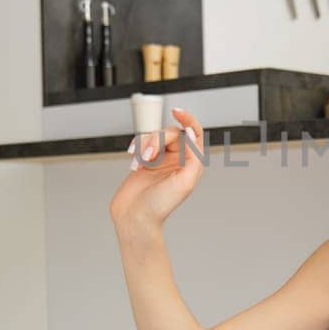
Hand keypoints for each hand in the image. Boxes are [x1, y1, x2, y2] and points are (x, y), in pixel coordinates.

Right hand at [109, 107, 205, 231]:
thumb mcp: (185, 182)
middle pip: (170, 133)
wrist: (135, 218)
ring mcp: (160, 160)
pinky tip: (134, 162)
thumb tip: (193, 133)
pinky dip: (136, 149)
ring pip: (154, 137)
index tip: (177, 111)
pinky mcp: (144, 161)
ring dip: (144, 146)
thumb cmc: (160, 206)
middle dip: (157, 140)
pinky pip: (141, 143)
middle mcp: (177, 160)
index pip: (194, 133)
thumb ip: (194, 156)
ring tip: (139, 163)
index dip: (188, 119)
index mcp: (191, 164)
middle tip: (148, 156)